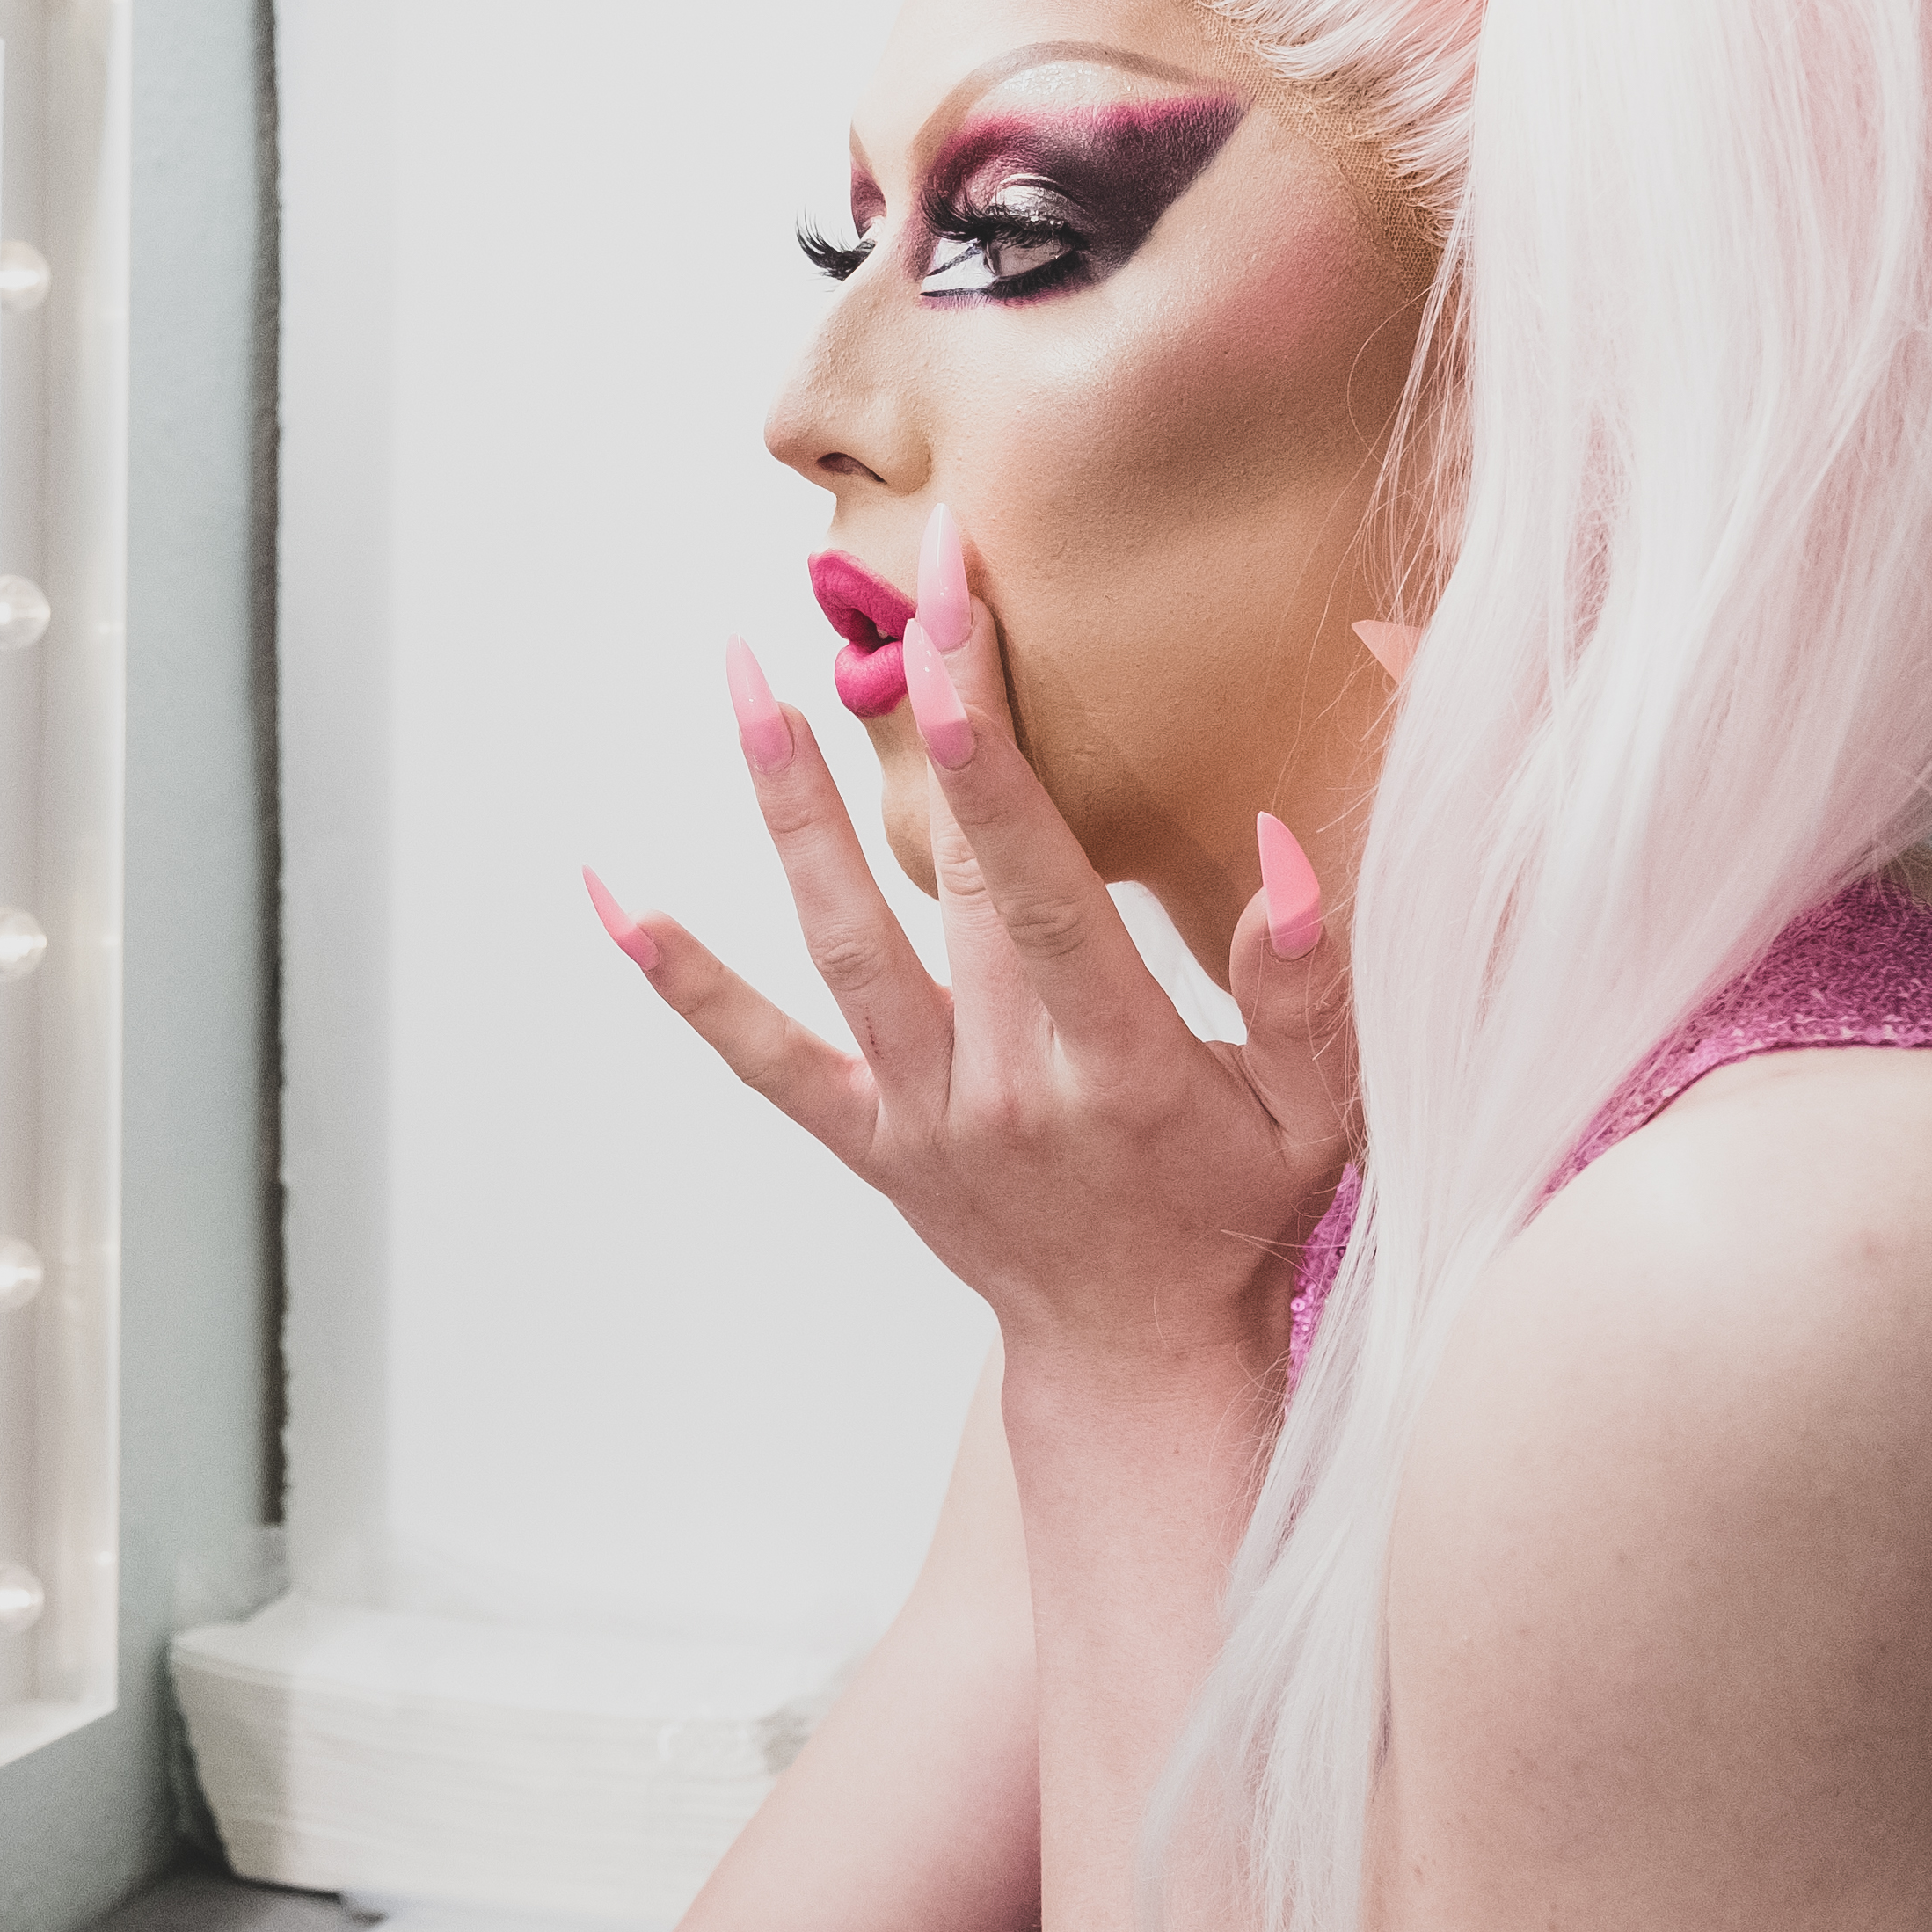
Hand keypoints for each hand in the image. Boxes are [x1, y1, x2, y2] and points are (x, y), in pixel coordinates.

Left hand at [590, 501, 1352, 1390]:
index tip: (965, 646)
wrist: (1137, 1355)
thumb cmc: (1237, 1214)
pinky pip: (762, 1055)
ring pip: (840, 942)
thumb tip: (1281, 849)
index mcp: (1117, 1069)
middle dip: (933, 719)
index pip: (1046, 898)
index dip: (1000, 773)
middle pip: (952, 881)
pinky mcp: (865, 1137)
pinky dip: (685, 980)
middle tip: (914, 576)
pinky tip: (612, 900)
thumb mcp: (1319, 1118)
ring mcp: (919, 1113)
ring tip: (743, 680)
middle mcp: (1002, 1088)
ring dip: (788, 807)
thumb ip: (1309, 992)